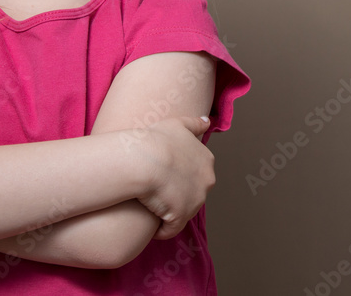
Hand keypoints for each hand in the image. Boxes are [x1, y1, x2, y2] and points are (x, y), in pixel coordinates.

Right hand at [132, 115, 214, 240]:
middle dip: (176, 195)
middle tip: (155, 191)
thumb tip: (207, 122)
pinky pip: (170, 229)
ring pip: (182, 212)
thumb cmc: (156, 139)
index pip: (195, 173)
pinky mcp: (180, 217)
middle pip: (192, 193)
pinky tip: (149, 224)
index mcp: (206, 161)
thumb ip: (194, 123)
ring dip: (168, 212)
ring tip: (150, 207)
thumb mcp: (177, 123)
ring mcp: (195, 201)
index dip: (178, 175)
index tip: (162, 174)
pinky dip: (162, 229)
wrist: (143, 160)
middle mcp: (206, 182)